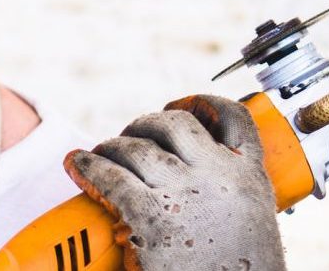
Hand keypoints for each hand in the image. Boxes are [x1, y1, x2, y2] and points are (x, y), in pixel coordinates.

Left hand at [64, 95, 284, 270]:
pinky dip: (88, 166)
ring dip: (112, 147)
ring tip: (99, 156)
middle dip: (145, 125)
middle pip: (174, 124)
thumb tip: (186, 176)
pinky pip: (111, 177)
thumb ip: (227, 195)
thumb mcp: (249, 225)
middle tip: (129, 142)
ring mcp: (185, 195)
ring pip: (136, 147)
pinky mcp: (150, 219)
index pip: (234, 117)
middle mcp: (220, 178)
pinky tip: (76, 164)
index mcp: (252, 179)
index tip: (177, 108)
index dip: (202, 104)